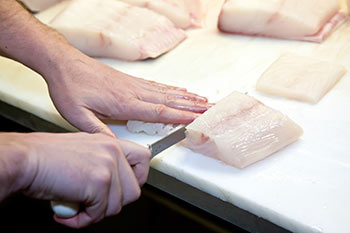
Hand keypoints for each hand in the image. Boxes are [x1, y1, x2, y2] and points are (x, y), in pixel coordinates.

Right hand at [14, 132, 149, 227]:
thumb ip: (104, 164)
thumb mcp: (84, 152)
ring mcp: (108, 167)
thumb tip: (114, 185)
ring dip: (95, 213)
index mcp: (110, 143)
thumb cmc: (46, 157)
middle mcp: (113, 152)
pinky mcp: (99, 183)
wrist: (26, 159)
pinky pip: (99, 213)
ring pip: (117, 205)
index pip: (144, 158)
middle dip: (113, 203)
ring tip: (76, 207)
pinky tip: (67, 211)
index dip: (138, 177)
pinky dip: (82, 220)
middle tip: (94, 203)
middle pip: (134, 190)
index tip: (125, 187)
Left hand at [44, 50, 209, 136]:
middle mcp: (134, 92)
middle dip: (192, 106)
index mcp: (124, 103)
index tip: (197, 118)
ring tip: (203, 100)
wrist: (65, 64)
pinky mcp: (130, 81)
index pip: (159, 111)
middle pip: (169, 100)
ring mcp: (134, 85)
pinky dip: (172, 89)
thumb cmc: (70, 88)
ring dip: (187, 97)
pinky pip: (157, 85)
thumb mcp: (77, 115)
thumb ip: (98, 131)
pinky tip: (180, 90)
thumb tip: (116, 147)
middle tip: (211, 108)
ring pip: (166, 92)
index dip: (180, 116)